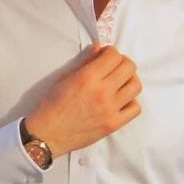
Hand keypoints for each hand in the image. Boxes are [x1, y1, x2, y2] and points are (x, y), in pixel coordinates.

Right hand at [24, 45, 141, 156]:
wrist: (48, 133)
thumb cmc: (52, 104)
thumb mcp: (64, 78)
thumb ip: (84, 62)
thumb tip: (99, 49)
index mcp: (87, 77)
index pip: (114, 55)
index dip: (111, 52)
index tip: (106, 56)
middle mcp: (101, 92)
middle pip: (129, 67)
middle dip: (122, 62)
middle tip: (114, 67)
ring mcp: (110, 109)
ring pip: (136, 86)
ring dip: (129, 80)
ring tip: (119, 83)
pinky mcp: (113, 124)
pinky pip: (135, 108)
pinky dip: (131, 102)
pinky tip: (120, 101)